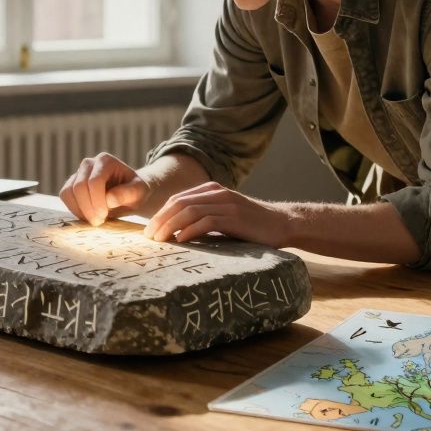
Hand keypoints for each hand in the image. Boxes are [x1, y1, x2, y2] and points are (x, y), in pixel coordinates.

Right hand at [59, 152, 150, 225]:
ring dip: (80, 210)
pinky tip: (88, 216)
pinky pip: (65, 197)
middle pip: (79, 187)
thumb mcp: (140, 192)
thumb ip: (128, 194)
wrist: (128, 194)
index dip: (97, 201)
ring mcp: (78, 173)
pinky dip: (74, 209)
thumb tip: (109, 199)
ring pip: (68, 192)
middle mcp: (89, 163)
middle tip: (99, 222)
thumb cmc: (135, 191)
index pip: (94, 181)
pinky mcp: (71, 184)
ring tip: (95, 219)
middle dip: (88, 208)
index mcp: (105, 161)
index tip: (104, 216)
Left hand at [143, 182, 287, 246]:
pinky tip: (180, 240)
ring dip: (170, 226)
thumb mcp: (223, 217)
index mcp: (211, 190)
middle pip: (178, 203)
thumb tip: (175, 233)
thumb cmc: (249, 226)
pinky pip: (206, 221)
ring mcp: (226, 203)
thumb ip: (203, 218)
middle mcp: (216, 193)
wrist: (282, 224)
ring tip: (159, 240)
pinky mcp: (234, 216)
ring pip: (189, 211)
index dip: (160, 214)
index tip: (149, 231)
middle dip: (160, 220)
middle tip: (148, 237)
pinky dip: (190, 230)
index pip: (177, 199)